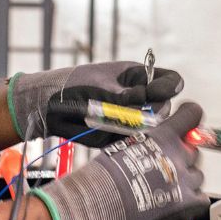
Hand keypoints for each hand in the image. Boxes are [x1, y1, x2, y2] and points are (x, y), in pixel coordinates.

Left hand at [9, 59, 184, 146]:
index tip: (157, 93)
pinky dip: (126, 139)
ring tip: (112, 121)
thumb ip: (124, 95)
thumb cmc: (74, 85)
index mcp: (138, 78)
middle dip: (153, 111)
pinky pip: (134, 142)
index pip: (170, 81)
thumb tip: (148, 100)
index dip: (169, 87)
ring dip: (138, 127)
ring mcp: (132, 118)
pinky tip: (109, 132)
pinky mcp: (122, 136)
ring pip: (152, 128)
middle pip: (164, 107)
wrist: (50, 107)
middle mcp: (140, 98)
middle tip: (132, 112)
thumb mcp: (99, 85)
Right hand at [30, 102, 207, 219]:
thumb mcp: (127, 144)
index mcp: (163, 136)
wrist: (99, 202)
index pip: (192, 115)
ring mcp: (184, 181)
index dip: (190, 118)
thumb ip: (151, 141)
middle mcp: (178, 156)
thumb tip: (159, 142)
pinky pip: (199, 198)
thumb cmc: (105, 175)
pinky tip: (174, 202)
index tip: (188, 123)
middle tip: (165, 167)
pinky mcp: (186, 204)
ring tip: (164, 188)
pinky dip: (190, 201)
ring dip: (185, 180)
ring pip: (197, 176)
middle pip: (194, 150)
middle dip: (182, 157)